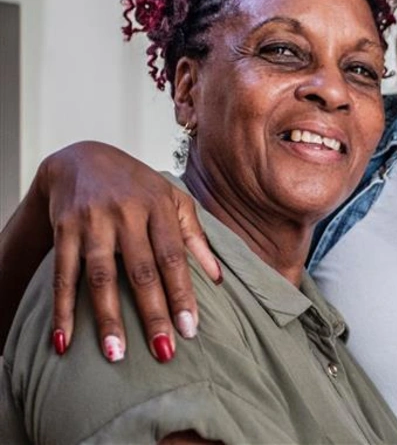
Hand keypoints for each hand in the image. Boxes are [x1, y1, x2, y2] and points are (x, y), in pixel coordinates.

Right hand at [42, 141, 220, 360]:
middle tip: (163, 351)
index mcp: (160, 207)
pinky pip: (63, 274)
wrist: (82, 158)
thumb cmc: (137, 186)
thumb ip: (195, 238)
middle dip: (153, 313)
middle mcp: (128, 213)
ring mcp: (94, 220)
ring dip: (108, 318)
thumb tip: (219, 279)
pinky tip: (64, 340)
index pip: (174, 257)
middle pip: (142, 270)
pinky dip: (62, 309)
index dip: (182, 294)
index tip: (190, 329)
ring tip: (116, 354)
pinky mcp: (64, 228)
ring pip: (101, 275)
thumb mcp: (173, 201)